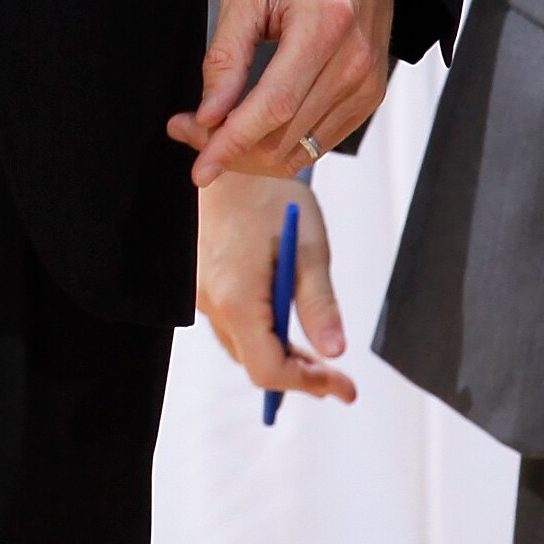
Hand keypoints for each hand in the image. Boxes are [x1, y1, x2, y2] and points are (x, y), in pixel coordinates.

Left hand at [170, 0, 396, 185]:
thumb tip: (209, 116)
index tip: (199, 168)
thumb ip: (225, 57)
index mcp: (324, 27)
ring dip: (251, 151)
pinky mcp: (369, 94)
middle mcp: (354, 63)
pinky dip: (278, 143)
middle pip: (284, 138)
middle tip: (187, 127)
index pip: (273, 108)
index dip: (231, 144)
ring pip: (299, 150)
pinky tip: (249, 124)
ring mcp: (367, 83)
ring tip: (213, 125)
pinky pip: (317, 141)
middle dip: (229, 148)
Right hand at [196, 168, 354, 404]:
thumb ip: (319, 304)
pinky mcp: (199, 282)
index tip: (343, 387)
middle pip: (253, 363)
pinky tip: (285, 323)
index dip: (307, 385)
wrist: (232, 156)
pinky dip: (260, 334)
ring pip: (241, 346)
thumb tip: (336, 352)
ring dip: (279, 356)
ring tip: (318, 355)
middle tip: (337, 376)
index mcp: (237, 298)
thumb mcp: (307, 247)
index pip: (268, 370)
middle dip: (298, 375)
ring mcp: (199, 293)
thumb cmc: (273, 195)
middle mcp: (210, 302)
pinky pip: (230, 324)